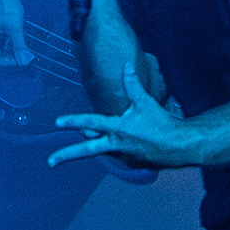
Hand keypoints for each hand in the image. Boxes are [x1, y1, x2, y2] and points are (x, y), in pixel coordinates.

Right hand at [0, 0, 32, 69]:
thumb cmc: (6, 3)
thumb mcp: (15, 26)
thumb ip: (19, 45)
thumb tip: (25, 61)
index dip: (10, 63)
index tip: (25, 60)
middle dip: (10, 59)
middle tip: (25, 55)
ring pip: (0, 50)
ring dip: (12, 51)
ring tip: (25, 48)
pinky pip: (2, 42)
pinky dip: (11, 44)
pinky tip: (21, 40)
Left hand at [55, 72, 190, 170]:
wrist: (179, 146)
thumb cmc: (161, 123)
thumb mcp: (145, 101)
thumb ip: (133, 84)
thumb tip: (126, 65)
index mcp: (116, 128)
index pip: (89, 122)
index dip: (72, 121)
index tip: (58, 122)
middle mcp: (114, 145)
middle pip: (85, 150)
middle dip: (65, 156)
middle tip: (50, 161)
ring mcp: (122, 156)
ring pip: (102, 150)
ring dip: (97, 144)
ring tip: (90, 137)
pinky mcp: (131, 164)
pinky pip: (119, 155)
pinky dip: (117, 148)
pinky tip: (128, 142)